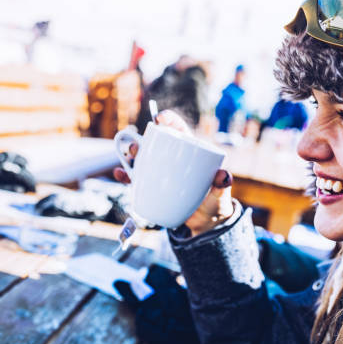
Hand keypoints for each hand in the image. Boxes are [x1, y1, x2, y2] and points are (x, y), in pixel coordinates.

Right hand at [113, 110, 233, 236]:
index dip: (170, 121)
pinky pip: (136, 179)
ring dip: (131, 155)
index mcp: (191, 153)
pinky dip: (126, 175)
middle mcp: (172, 160)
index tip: (160, 118)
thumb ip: (222, 186)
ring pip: (142, 159)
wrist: (204, 224)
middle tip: (138, 146)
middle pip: (155, 144)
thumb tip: (223, 175)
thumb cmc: (214, 204)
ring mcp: (160, 173)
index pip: (180, 131)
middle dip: (143, 140)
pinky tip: (119, 173)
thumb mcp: (220, 195)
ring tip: (128, 157)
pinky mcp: (151, 187)